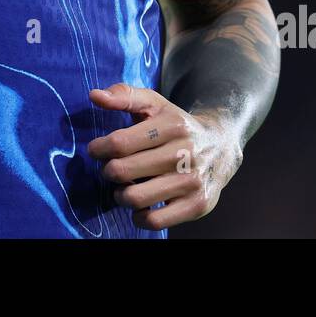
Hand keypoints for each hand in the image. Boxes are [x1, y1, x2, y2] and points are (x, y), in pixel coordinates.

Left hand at [88, 83, 242, 229]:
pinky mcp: (197, 205)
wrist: (221, 147)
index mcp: (172, 125)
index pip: (120, 143)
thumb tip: (94, 95)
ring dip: (120, 195)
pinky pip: (155, 221)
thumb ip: (124, 96)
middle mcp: (185, 153)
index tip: (96, 150)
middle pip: (123, 171)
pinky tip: (139, 206)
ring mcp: (192, 181)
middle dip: (108, 171)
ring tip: (124, 187)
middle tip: (111, 169)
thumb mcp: (155, 104)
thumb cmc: (177, 125)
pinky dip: (139, 217)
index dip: (99, 148)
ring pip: (135, 198)